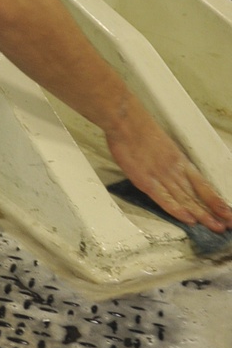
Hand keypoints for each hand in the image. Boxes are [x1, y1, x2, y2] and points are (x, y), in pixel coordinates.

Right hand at [105, 99, 231, 232]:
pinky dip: (177, 210)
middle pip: (197, 195)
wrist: (126, 120)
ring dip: (202, 215)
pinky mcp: (146, 181)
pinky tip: (188, 219)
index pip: (203, 185)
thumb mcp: (161, 144)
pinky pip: (164, 198)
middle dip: (214, 212)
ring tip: (215, 226)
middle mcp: (174, 170)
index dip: (216, 200)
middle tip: (227, 225)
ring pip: (185, 200)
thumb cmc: (139, 128)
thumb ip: (168, 162)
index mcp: (180, 161)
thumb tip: (172, 173)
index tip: (226, 212)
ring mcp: (161, 176)